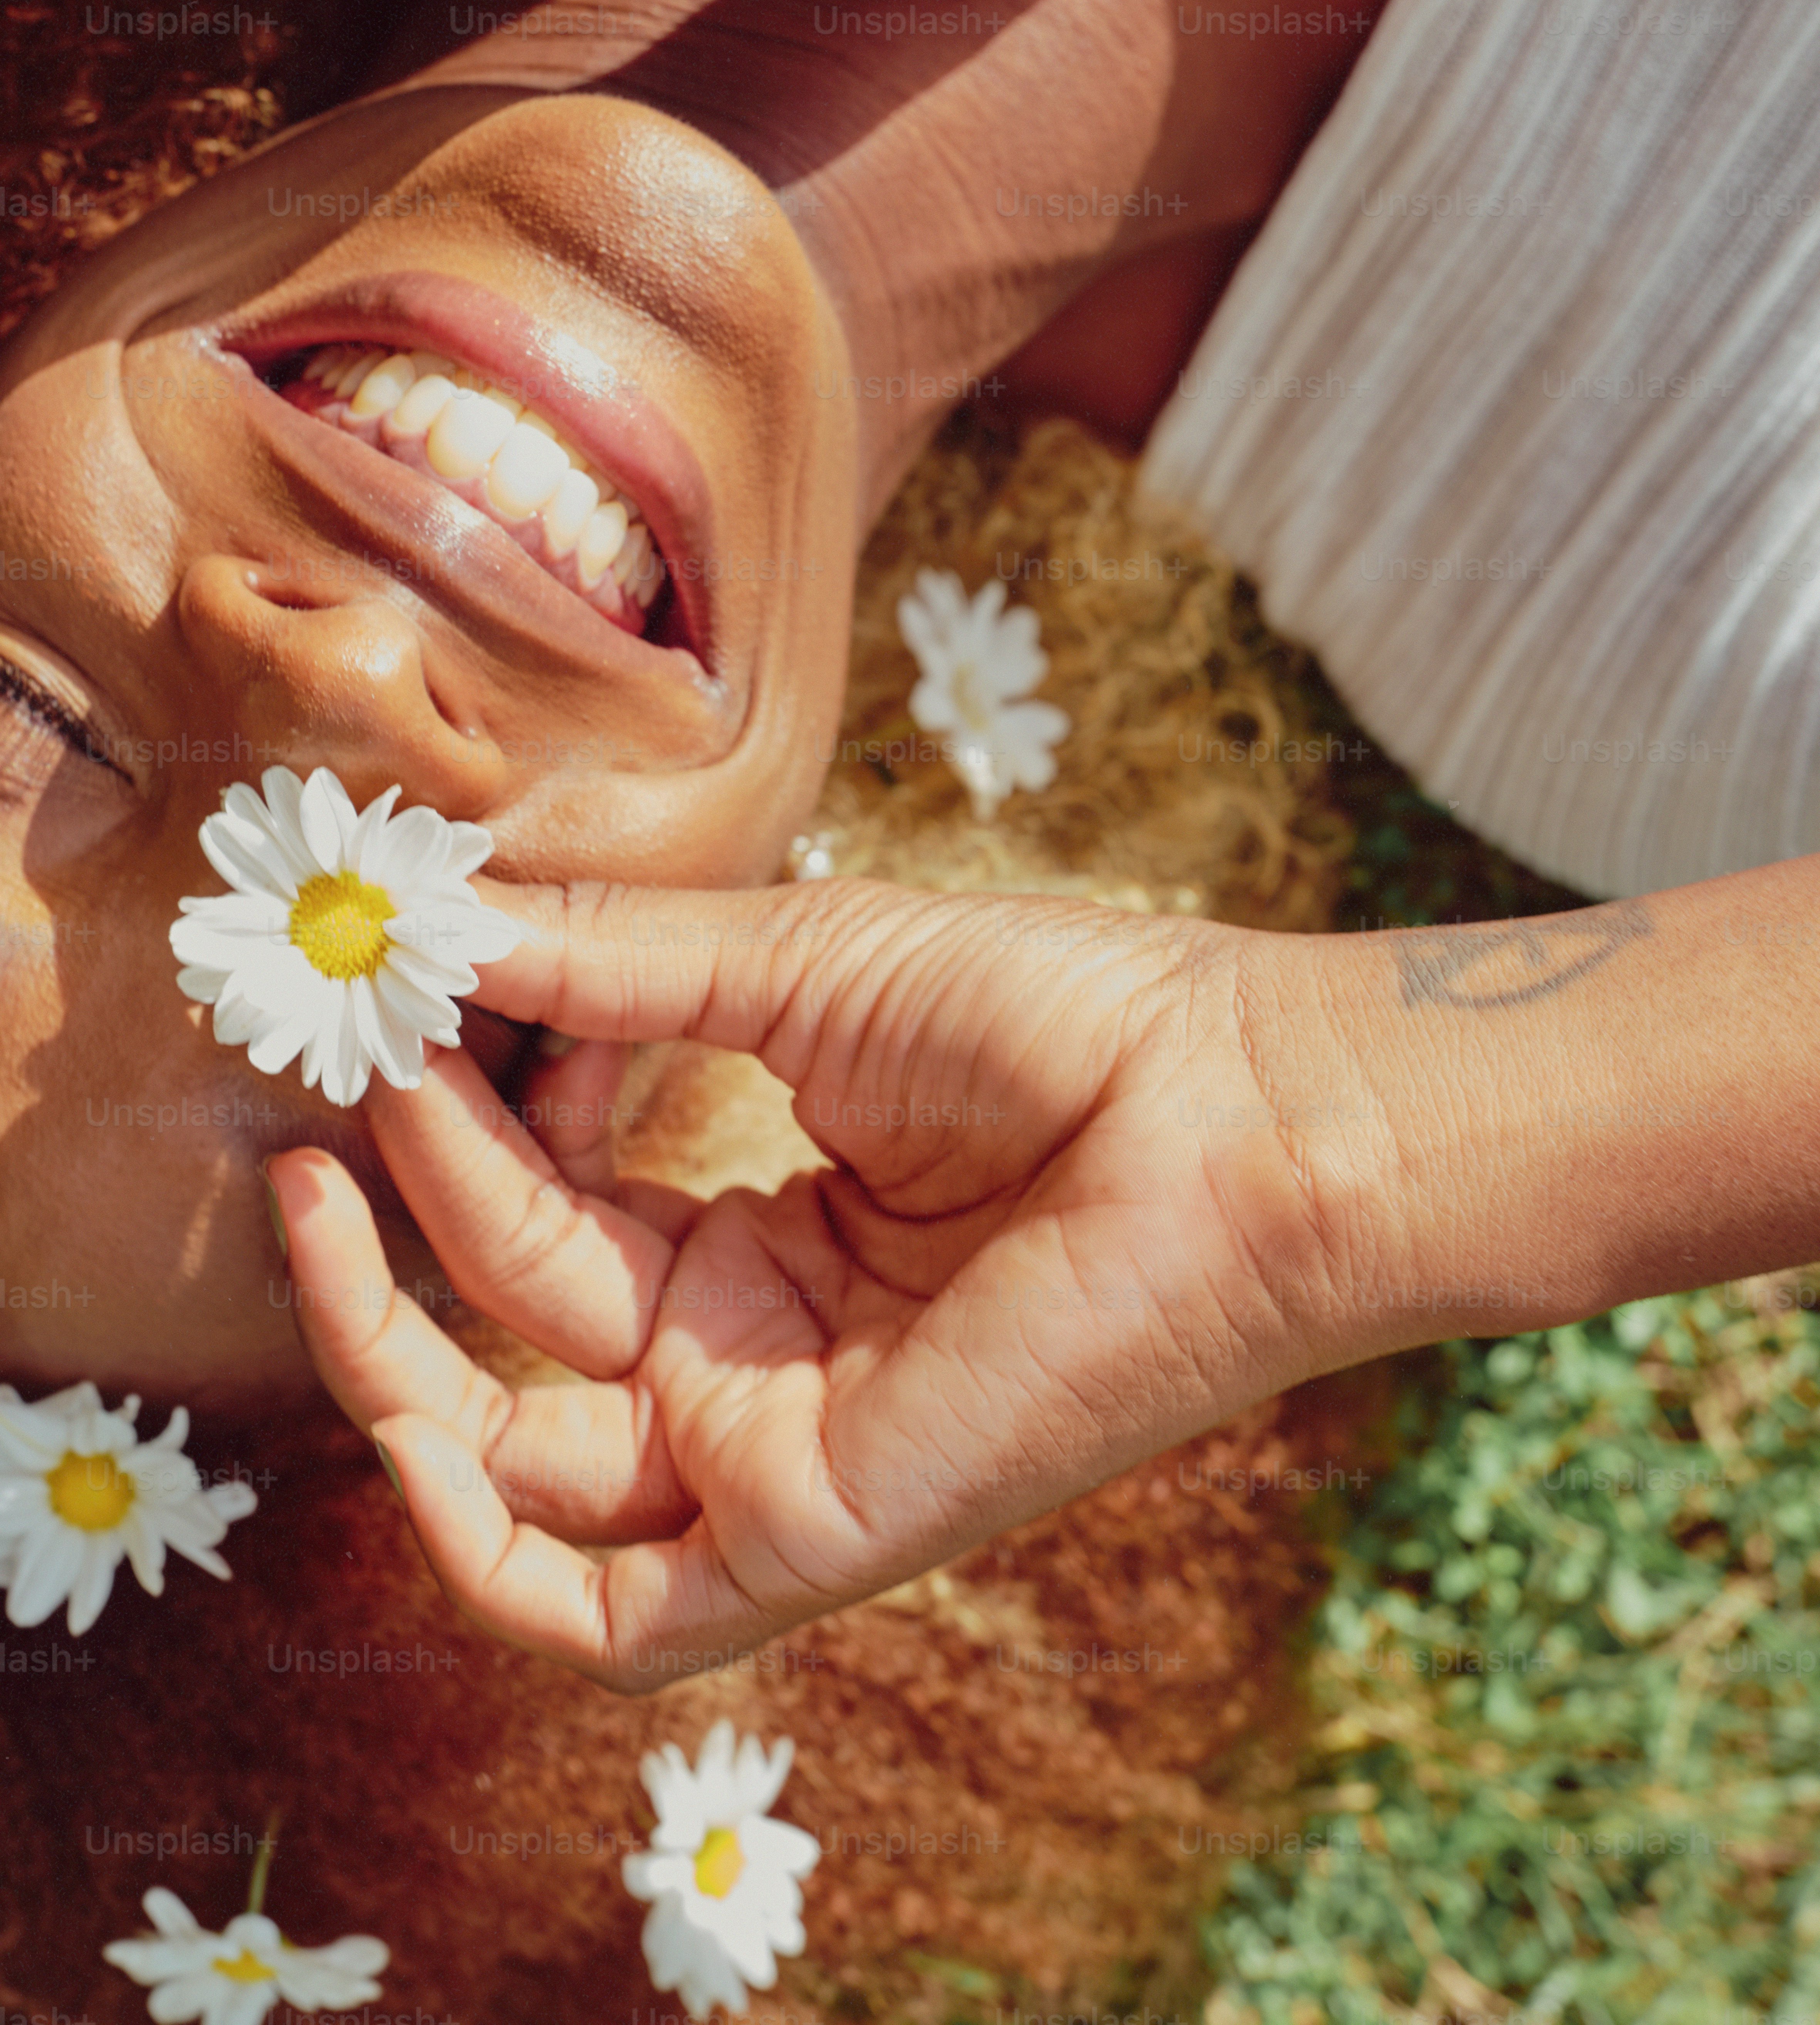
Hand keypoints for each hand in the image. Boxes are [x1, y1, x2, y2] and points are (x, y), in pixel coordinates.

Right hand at [267, 880, 1359, 1686]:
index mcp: (758, 1234)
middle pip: (512, 1326)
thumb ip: (614, 963)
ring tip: (321, 1190)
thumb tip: (439, 919)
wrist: (1233, 1104)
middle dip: (404, 1215)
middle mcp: (751, 1350)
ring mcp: (772, 1443)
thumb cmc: (1059, 1018)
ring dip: (392, 1343)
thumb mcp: (795, 967)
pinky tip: (406, 1426)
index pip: (548, 1205)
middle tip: (331, 1091)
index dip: (459, 1116)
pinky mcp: (809, 1525)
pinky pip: (609, 1610)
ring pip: (522, 1465)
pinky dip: (484, 1551)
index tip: (409, 997)